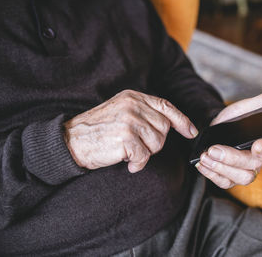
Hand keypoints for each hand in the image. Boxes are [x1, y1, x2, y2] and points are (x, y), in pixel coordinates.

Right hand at [64, 90, 197, 172]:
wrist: (70, 140)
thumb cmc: (97, 130)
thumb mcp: (121, 111)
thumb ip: (144, 113)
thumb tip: (172, 125)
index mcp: (133, 96)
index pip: (166, 106)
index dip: (182, 120)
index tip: (191, 132)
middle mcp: (133, 105)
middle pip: (164, 128)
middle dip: (155, 142)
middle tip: (137, 146)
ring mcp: (129, 120)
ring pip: (156, 143)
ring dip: (145, 153)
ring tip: (127, 151)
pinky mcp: (125, 137)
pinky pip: (144, 156)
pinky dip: (137, 164)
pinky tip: (126, 161)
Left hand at [196, 86, 261, 188]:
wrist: (218, 130)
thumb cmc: (236, 119)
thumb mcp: (248, 107)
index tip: (257, 145)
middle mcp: (257, 162)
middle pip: (250, 168)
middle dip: (230, 159)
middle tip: (213, 149)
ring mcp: (244, 172)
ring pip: (238, 178)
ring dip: (219, 168)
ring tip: (204, 155)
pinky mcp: (231, 179)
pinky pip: (224, 183)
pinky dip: (211, 175)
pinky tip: (202, 164)